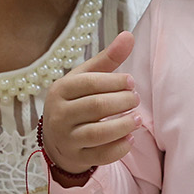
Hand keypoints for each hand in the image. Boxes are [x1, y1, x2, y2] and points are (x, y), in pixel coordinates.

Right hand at [40, 32, 139, 178]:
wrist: (56, 139)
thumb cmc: (76, 101)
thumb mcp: (85, 78)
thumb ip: (107, 58)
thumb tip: (129, 35)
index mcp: (60, 90)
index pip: (90, 83)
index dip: (115, 81)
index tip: (131, 82)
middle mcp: (59, 114)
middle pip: (96, 106)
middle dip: (122, 102)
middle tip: (136, 99)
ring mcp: (66, 138)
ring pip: (98, 134)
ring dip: (123, 125)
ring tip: (137, 119)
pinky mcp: (76, 157)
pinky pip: (101, 156)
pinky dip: (119, 148)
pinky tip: (130, 138)